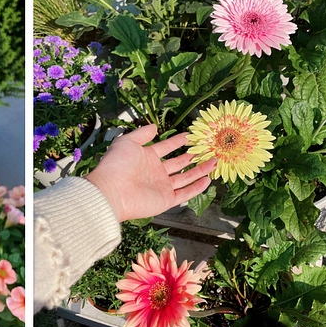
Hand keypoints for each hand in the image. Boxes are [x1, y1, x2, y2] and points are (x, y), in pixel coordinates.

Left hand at [85, 124, 216, 223]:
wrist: (110, 191)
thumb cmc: (116, 165)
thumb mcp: (127, 142)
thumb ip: (142, 134)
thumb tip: (154, 127)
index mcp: (146, 158)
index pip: (166, 148)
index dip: (178, 141)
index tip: (191, 135)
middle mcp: (155, 172)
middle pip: (178, 163)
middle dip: (193, 156)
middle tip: (208, 148)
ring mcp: (161, 186)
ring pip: (185, 177)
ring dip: (200, 170)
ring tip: (215, 161)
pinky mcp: (165, 200)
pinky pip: (185, 193)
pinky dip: (197, 187)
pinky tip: (208, 179)